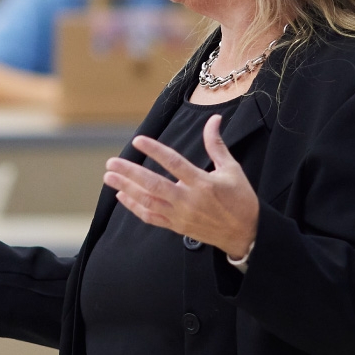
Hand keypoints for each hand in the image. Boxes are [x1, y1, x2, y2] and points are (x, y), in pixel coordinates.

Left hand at [103, 115, 259, 259]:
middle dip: (130, 173)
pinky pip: (151, 218)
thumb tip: (214, 119)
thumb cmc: (240, 199)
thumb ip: (217, 144)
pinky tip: (122, 196)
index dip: (155, 151)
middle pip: (153, 185)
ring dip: (127, 189)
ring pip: (148, 202)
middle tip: (112, 163)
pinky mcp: (177, 227)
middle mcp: (188, 200)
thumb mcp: (232, 169)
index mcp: (203, 183)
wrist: (246, 234)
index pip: (174, 163)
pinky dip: (134, 208)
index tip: (138, 140)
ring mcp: (180, 215)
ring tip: (109, 177)